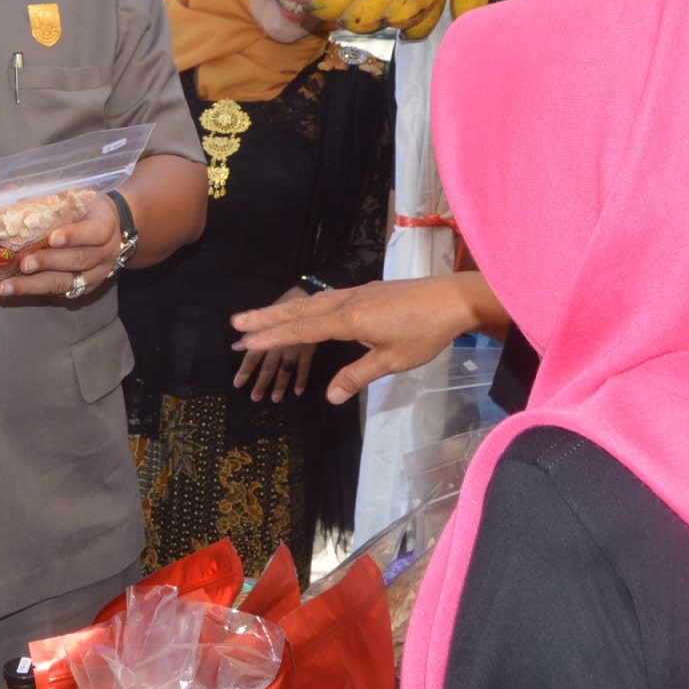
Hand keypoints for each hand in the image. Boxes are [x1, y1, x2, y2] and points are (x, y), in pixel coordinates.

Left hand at [0, 194, 120, 299]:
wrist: (110, 230)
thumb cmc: (86, 208)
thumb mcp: (76, 197)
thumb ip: (49, 195)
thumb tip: (8, 190)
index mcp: (106, 226)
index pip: (94, 233)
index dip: (74, 236)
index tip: (52, 238)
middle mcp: (105, 254)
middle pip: (78, 261)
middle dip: (48, 263)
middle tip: (23, 264)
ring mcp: (96, 275)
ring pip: (67, 282)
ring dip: (35, 285)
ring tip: (8, 286)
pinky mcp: (85, 289)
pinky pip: (61, 293)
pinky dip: (36, 291)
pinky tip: (15, 290)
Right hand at [231, 272, 498, 404]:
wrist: (453, 297)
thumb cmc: (425, 332)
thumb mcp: (392, 360)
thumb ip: (357, 376)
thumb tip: (330, 397)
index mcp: (349, 320)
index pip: (302, 330)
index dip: (271, 338)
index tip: (243, 342)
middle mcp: (347, 302)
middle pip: (299, 311)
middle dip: (266, 318)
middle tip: (235, 323)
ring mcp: (357, 293)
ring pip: (311, 302)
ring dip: (284, 310)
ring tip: (260, 316)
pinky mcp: (368, 291)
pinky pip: (326, 298)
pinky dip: (306, 305)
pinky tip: (307, 310)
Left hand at [231, 287, 317, 402]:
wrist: (309, 295)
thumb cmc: (285, 304)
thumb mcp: (266, 317)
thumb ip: (251, 334)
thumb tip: (234, 346)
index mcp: (267, 335)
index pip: (252, 356)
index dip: (245, 371)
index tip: (237, 385)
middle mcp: (279, 344)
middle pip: (268, 367)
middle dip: (261, 383)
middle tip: (254, 398)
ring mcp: (295, 347)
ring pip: (285, 370)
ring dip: (279, 385)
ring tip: (274, 399)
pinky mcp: (310, 348)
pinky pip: (306, 366)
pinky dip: (301, 379)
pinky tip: (297, 392)